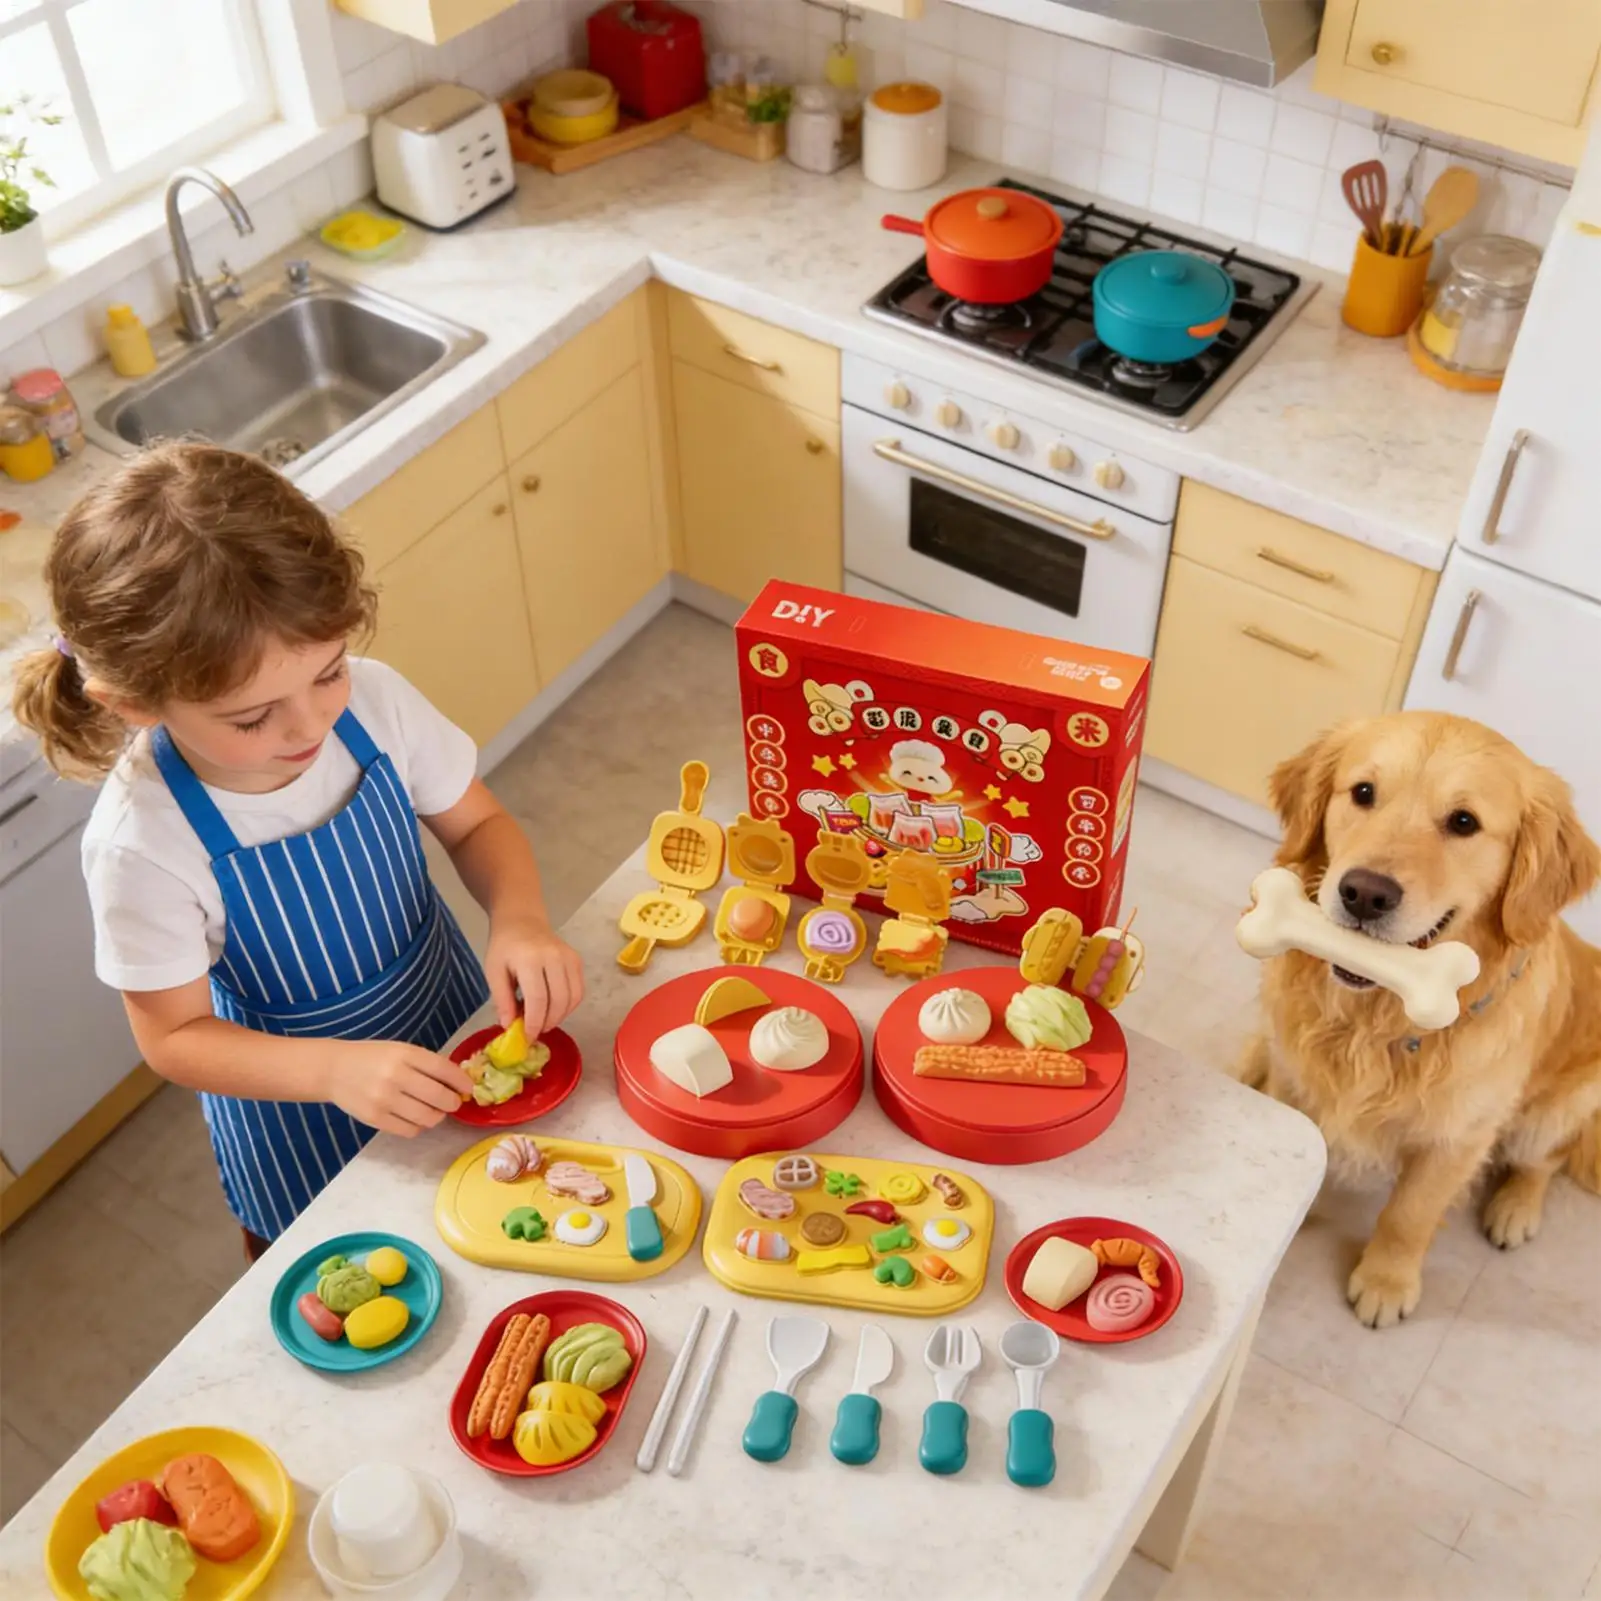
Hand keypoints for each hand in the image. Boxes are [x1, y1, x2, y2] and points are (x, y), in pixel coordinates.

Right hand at [321, 1040, 473, 1136]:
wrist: (333, 1070)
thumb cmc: (373, 1057)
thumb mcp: (400, 1050)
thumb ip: (426, 1064)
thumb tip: (457, 1083)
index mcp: (404, 1054)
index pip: (443, 1070)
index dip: (461, 1081)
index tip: (468, 1088)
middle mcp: (395, 1076)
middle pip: (439, 1097)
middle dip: (452, 1102)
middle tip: (452, 1102)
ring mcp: (384, 1100)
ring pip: (427, 1118)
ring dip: (437, 1116)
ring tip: (432, 1110)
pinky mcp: (375, 1119)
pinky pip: (410, 1130)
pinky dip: (418, 1127)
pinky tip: (414, 1118)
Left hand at [486, 914, 583, 1038]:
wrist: (522, 921)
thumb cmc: (504, 948)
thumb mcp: (493, 972)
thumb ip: (502, 999)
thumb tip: (509, 1026)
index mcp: (530, 959)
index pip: (538, 999)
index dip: (534, 1022)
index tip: (527, 1037)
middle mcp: (554, 957)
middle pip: (559, 1000)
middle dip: (547, 1022)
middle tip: (535, 1031)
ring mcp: (569, 957)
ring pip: (572, 998)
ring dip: (560, 1016)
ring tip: (543, 1020)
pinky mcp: (577, 960)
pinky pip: (579, 991)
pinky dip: (569, 1006)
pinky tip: (554, 1008)